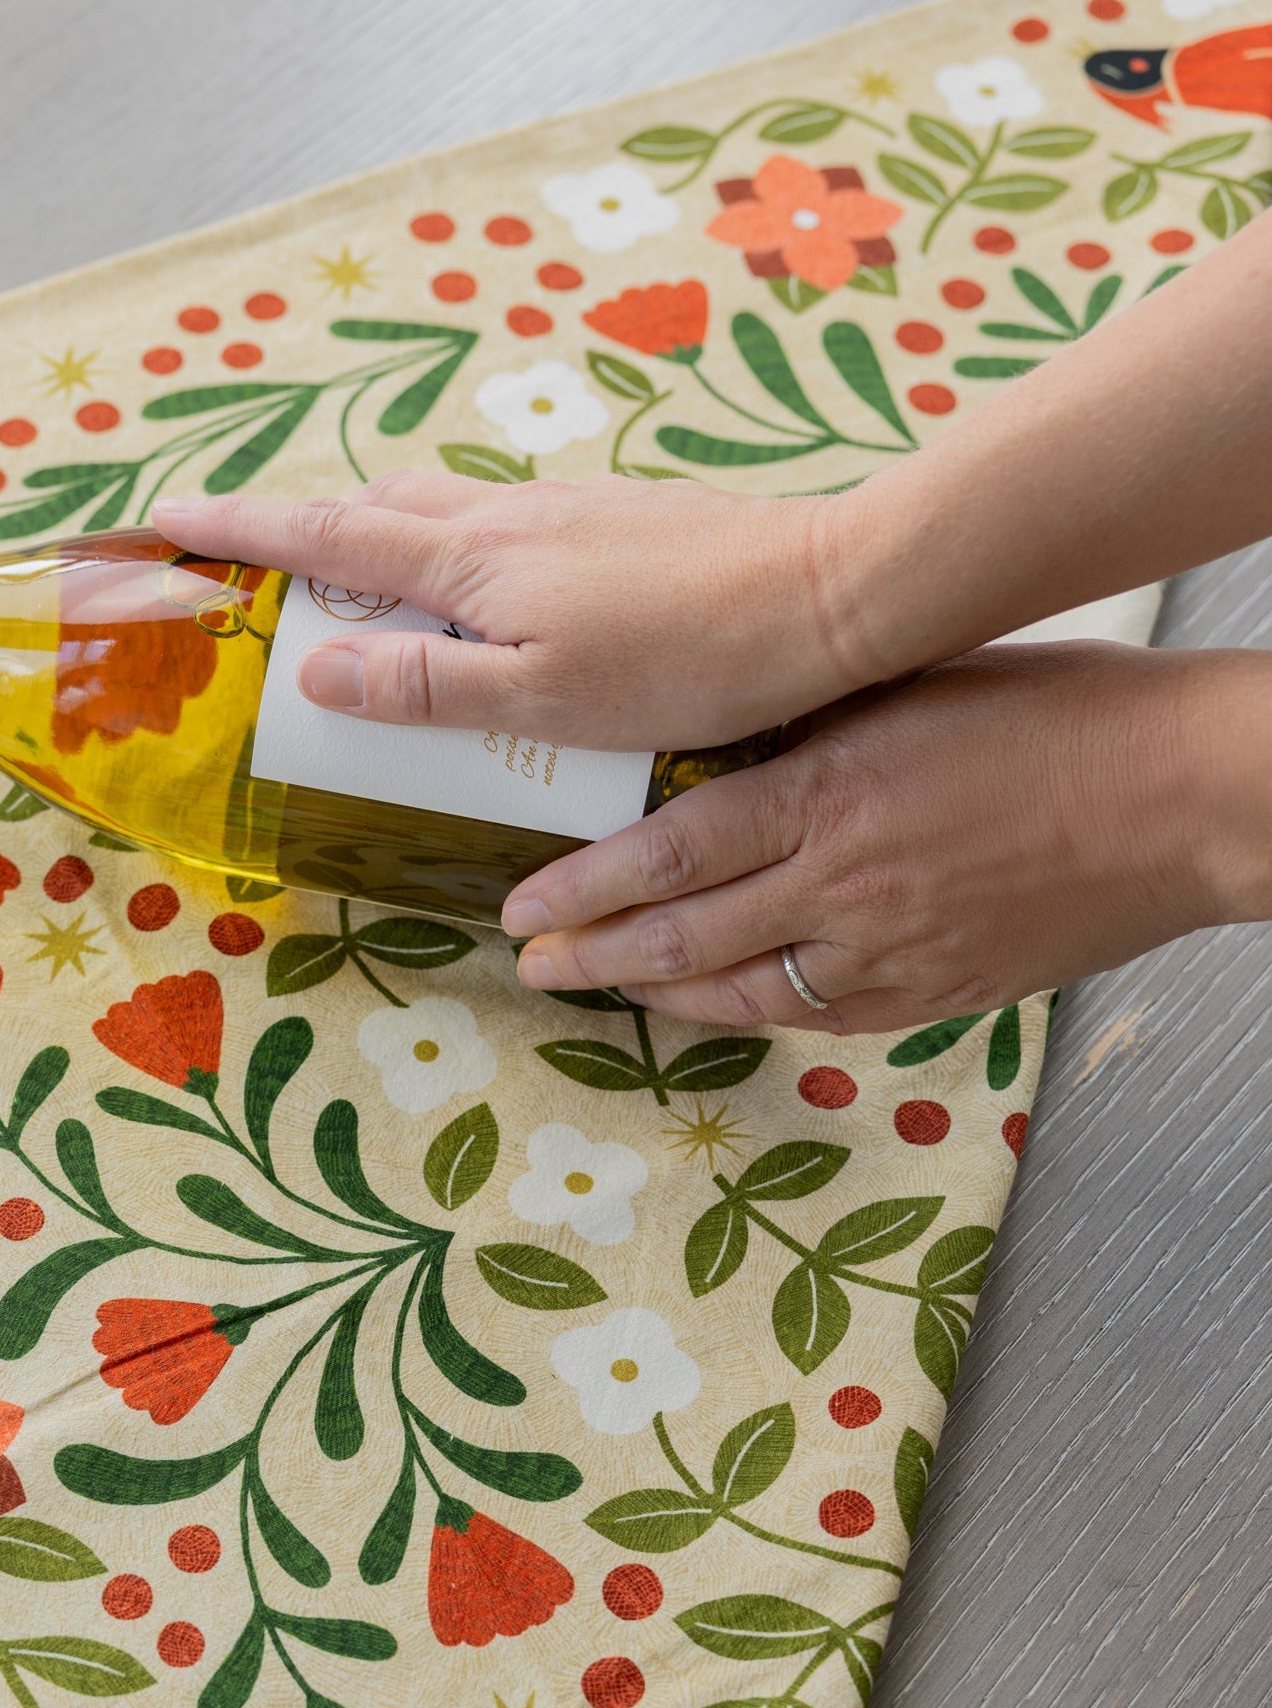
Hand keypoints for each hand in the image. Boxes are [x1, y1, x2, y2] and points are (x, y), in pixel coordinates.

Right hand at [152, 472, 865, 749]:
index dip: (241, 527)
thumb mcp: (539, 696)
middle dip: (302, 524)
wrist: (827, 594)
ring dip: (380, 534)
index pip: (325, 535)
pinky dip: (453, 549)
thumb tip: (316, 669)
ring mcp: (563, 508)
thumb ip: (424, 682)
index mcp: (472, 560)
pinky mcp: (614, 517)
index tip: (168, 518)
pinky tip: (484, 593)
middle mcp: (505, 516)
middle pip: (374, 504)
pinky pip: (498, 524)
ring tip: (359, 583)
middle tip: (257, 560)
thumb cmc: (685, 661)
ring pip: (440, 508)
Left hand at [502, 641, 1269, 1032]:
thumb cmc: (1054, 714)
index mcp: (828, 788)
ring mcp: (893, 948)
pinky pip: (821, 1017)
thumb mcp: (902, 690)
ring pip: (743, 992)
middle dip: (593, 955)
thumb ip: (803, 727)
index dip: (584, 885)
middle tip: (531, 961)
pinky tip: (712, 1007)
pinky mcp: (939, 993)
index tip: (522, 902)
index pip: (669, 849)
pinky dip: (753, 1012)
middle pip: (685, 937)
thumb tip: (711, 743)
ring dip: (655, 996)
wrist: (1184, 793)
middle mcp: (845, 880)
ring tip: (597, 988)